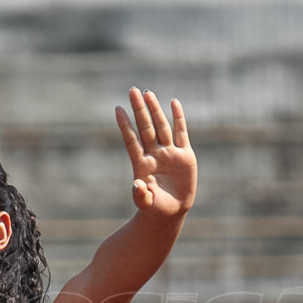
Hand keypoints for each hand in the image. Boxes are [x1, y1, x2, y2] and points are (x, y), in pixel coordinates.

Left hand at [115, 87, 197, 217]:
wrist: (170, 211)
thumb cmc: (155, 207)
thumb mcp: (147, 203)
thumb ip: (140, 195)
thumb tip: (136, 185)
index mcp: (142, 164)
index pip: (131, 140)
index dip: (125, 125)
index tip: (117, 109)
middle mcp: (154, 154)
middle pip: (145, 127)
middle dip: (139, 109)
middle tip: (132, 90)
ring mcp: (169, 153)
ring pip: (161, 126)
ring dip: (155, 110)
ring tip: (147, 93)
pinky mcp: (184, 155)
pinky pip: (181, 133)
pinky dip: (178, 118)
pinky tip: (174, 102)